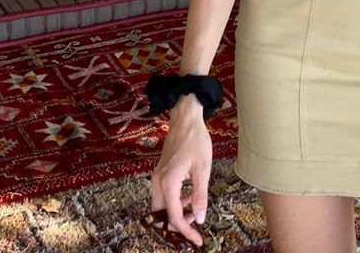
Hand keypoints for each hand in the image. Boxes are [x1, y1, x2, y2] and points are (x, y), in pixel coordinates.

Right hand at [149, 96, 211, 246]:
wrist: (185, 118)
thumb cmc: (196, 140)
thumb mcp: (203, 169)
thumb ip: (200, 195)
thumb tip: (198, 219)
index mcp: (168, 182)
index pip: (174, 217)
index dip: (185, 232)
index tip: (197, 241)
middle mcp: (158, 182)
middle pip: (162, 215)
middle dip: (176, 225)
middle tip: (194, 227)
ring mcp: (157, 177)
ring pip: (162, 205)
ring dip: (177, 211)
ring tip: (195, 206)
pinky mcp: (160, 173)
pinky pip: (164, 195)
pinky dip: (176, 201)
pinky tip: (190, 194)